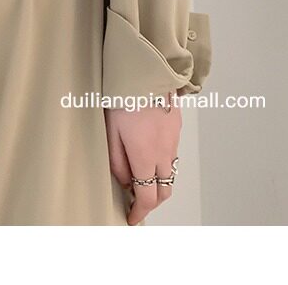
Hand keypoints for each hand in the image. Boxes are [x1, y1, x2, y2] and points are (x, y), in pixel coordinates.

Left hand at [105, 97, 181, 225]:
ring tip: (141, 176)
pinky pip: (172, 154)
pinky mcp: (176, 127)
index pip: (148, 197)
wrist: (146, 71)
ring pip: (170, 172)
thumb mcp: (111, 131)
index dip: (139, 212)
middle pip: (164, 190)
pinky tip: (149, 153)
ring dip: (158, 181)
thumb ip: (117, 161)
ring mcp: (173, 140)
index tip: (132, 217)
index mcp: (146, 157)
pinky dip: (162, 163)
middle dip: (151, 201)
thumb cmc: (123, 98)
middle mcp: (164, 152)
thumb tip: (126, 182)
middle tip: (135, 201)